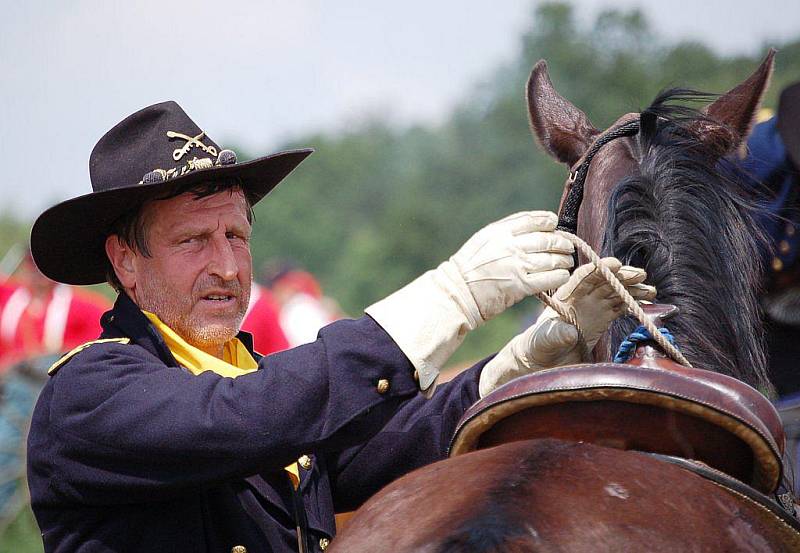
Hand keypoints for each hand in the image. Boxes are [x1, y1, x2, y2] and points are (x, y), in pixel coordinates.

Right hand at [366, 211, 573, 392]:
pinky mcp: (520, 287)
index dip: (548, 221)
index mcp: (499, 232)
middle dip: (562, 242)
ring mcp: (516, 266)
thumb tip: (531, 228)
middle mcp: (510, 246)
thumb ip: (504, 232)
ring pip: (552, 259)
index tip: (554, 225)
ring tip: (567, 262)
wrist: (456, 293)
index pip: (532, 220)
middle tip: (568, 246)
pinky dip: (559, 276)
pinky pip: (549, 279)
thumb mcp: (482, 240)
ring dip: (564, 260)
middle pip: (547, 240)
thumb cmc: (468, 267)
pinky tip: (562, 276)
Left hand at [478, 258, 654, 396]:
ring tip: (650, 290)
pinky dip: (633, 303)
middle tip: (641, 275)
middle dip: (621, 276)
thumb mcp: (542, 343)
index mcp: (564, 297)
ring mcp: (592, 308)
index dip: (599, 269)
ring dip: (632, 288)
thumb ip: (555, 336)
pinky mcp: (602, 319)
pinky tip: (647, 302)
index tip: (615, 265)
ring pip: (615, 292)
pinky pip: (620, 307)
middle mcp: (580, 299)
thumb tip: (569, 332)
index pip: (582, 277)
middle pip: (603, 281)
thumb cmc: (537, 349)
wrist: (541, 362)